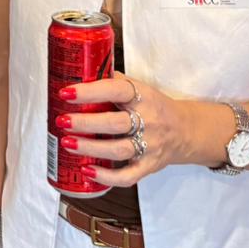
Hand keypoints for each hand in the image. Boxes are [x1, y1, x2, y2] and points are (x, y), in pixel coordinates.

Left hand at [56, 72, 224, 185]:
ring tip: (67, 142)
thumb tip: (83, 71)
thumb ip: (115, 82)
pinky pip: (127, 176)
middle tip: (62, 121)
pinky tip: (87, 170)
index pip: (116, 90)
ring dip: (89, 147)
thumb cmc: (155, 107)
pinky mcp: (149, 166)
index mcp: (144, 97)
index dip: (90, 91)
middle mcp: (148, 121)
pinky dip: (106, 176)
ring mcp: (150, 146)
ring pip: (118, 150)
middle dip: (85, 122)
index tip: (66, 93)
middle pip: (114, 123)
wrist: (186, 131)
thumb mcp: (141, 88)